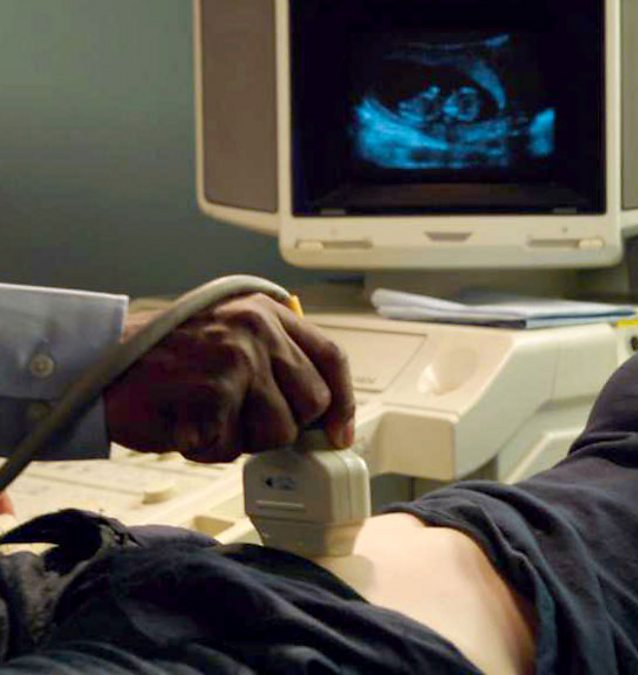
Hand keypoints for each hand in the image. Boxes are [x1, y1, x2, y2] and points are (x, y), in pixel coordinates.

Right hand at [103, 293, 354, 462]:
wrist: (95, 361)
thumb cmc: (163, 358)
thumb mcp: (229, 335)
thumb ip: (275, 361)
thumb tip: (322, 414)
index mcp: (266, 313)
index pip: (331, 359)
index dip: (342, 403)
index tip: (340, 432)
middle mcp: (257, 331)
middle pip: (312, 403)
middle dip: (282, 425)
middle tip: (239, 417)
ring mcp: (236, 362)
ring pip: (278, 433)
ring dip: (242, 439)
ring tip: (206, 415)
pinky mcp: (212, 395)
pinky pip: (232, 448)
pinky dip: (208, 448)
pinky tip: (185, 425)